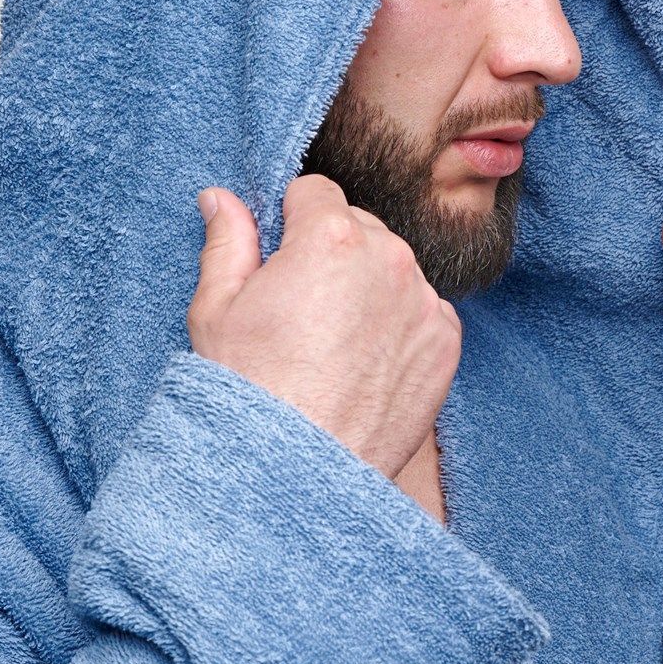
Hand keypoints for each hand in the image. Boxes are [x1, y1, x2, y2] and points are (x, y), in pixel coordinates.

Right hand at [187, 174, 460, 485]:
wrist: (297, 472)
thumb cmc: (249, 392)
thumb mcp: (216, 310)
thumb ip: (227, 242)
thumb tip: (220, 197)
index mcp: (331, 237)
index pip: (315, 191)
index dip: (290, 222)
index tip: (279, 261)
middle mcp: (389, 258)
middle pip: (359, 227)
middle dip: (333, 254)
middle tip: (301, 311)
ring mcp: (424, 301)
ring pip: (392, 269)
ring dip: (368, 288)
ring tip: (331, 344)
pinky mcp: (446, 342)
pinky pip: (421, 311)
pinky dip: (398, 326)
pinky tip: (363, 364)